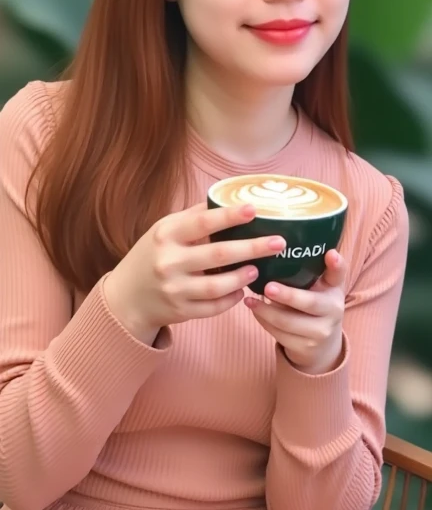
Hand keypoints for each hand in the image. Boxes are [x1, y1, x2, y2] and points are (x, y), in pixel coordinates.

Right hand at [104, 202, 285, 344]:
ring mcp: (174, 289)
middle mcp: (168, 261)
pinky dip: (230, 299)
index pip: (202, 222)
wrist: (126, 295)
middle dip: (252, 248)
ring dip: (242, 277)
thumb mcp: (164, 230)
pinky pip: (213, 307)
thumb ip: (193, 217)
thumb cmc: (152, 255)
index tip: (253, 209)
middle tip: (278, 243)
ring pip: (217, 286)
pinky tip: (241, 291)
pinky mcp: (180, 311)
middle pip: (218, 255)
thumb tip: (230, 198)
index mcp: (166, 234)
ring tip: (257, 269)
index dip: (229, 216)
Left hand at [244, 250, 345, 374]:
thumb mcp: (321, 286)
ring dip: (266, 311)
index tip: (330, 253)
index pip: (339, 275)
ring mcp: (320, 332)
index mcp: (335, 290)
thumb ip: (312, 267)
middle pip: (309, 303)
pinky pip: (280, 335)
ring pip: (289, 322)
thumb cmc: (316, 304)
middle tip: (268, 287)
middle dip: (288, 296)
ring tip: (250, 300)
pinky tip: (255, 311)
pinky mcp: (305, 348)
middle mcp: (334, 311)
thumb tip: (277, 243)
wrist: (322, 345)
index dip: (337, 264)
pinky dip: (264, 322)